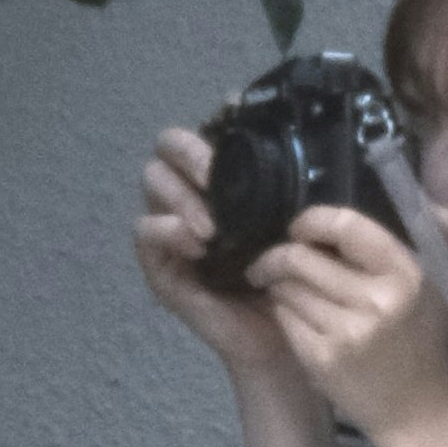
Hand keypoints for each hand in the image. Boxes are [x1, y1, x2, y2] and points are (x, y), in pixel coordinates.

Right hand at [133, 125, 297, 382]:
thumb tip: (303, 142)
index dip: (216, 116)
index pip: (208, 132)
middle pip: (169, 148)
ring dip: (179, 196)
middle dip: (191, 154)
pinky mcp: (162, 264)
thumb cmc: (296, 280)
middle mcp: (196, 196)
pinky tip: (195, 244)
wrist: (286, 341)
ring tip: (210, 226)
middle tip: (213, 175)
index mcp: (228, 183)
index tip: (235, 106)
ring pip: (153, 182)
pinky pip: (145, 232)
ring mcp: (174, 228)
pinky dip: (166, 231)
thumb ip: (294, 190)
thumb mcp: (300, 229)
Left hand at [254, 206, 447, 446]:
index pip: (346, 226)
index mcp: (407, 273)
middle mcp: (379, 301)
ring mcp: (348, 333)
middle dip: (279, 255)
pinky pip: (285, 318)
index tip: (300, 225)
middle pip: (301, 258)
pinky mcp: (323, 359)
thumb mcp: (434, 285)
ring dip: (278, 284)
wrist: (417, 410)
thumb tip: (424, 197)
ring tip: (286, 287)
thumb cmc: (421, 339)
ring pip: (286, 288)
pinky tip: (296, 315)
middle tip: (274, 258)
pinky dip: (283, 311)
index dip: (313, 220)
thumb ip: (426, 238)